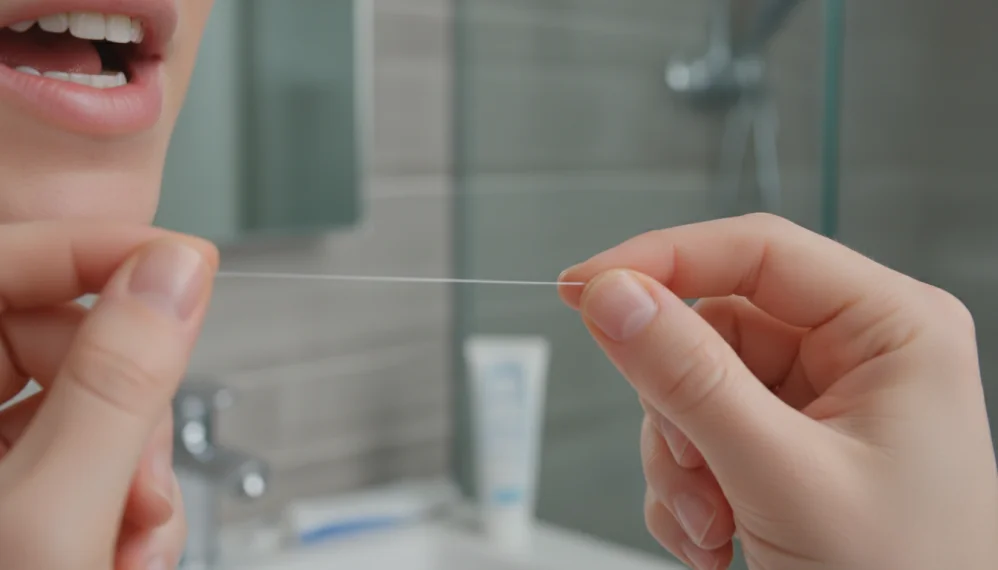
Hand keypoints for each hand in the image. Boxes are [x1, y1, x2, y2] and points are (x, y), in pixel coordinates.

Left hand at [0, 222, 217, 569]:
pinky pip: (92, 455)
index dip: (96, 251)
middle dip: (132, 409)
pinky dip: (131, 500)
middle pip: (62, 344)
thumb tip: (173, 273)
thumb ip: (117, 385)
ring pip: (91, 403)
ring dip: (142, 471)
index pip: (3, 264)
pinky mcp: (20, 493)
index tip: (182, 260)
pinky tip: (128, 546)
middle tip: (149, 470)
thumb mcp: (57, 513)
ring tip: (136, 535)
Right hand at [560, 214, 997, 569]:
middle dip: (679, 409)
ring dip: (679, 461)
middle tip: (688, 466)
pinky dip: (686, 486)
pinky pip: (699, 430)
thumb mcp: (782, 476)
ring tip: (712, 523)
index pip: (755, 251)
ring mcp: (820, 401)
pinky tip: (717, 535)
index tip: (584, 287)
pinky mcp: (787, 443)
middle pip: (712, 328)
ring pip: (694, 385)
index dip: (661, 259)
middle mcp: (857, 354)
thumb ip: (690, 379)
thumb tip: (614, 297)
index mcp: (892, 329)